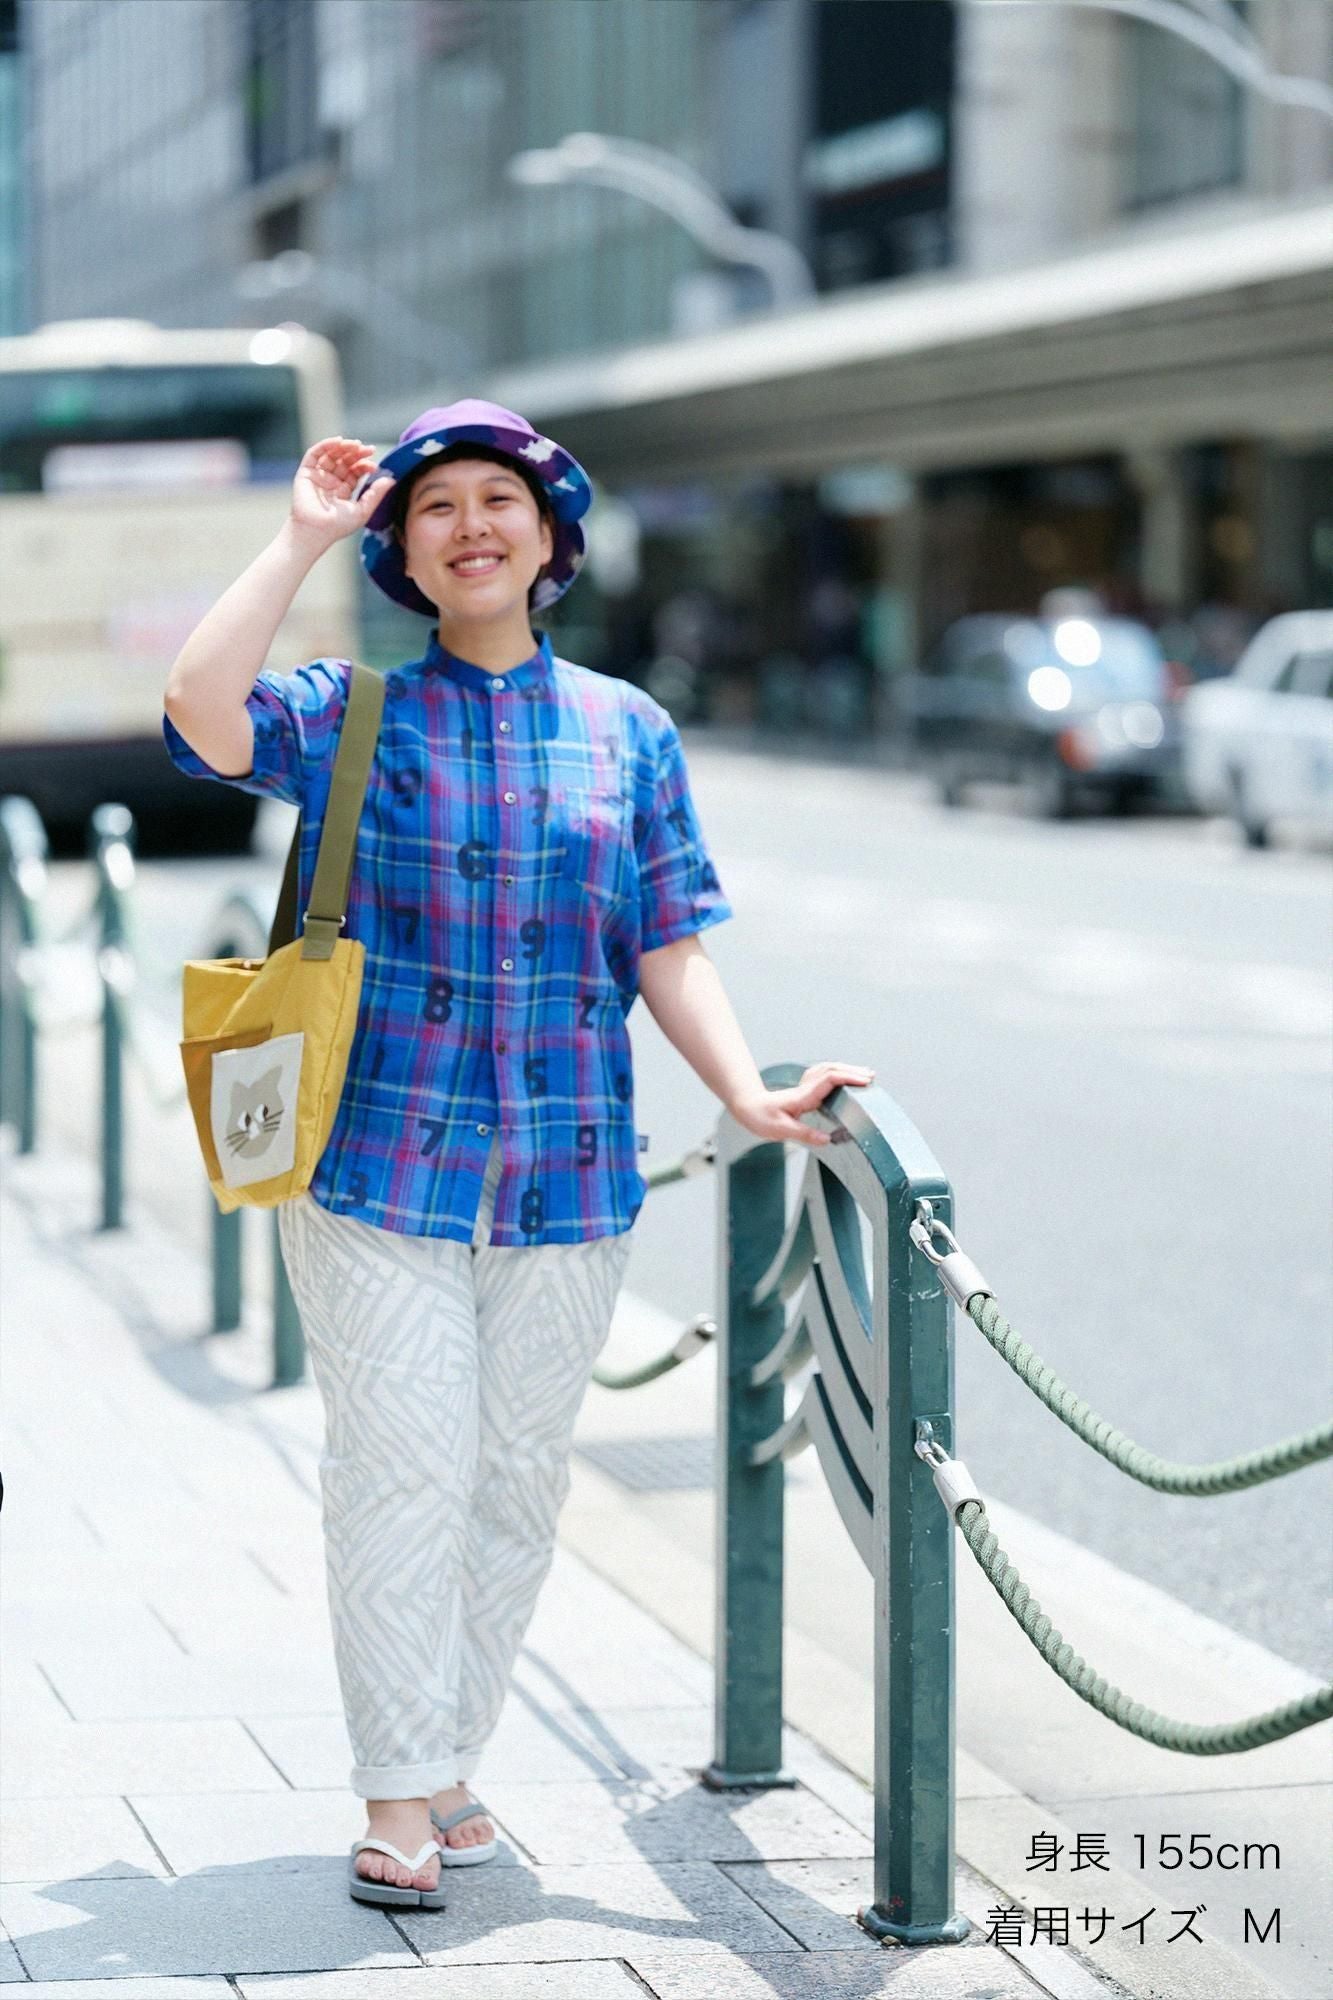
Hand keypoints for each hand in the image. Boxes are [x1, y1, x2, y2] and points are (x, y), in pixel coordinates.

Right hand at [290, 436, 392, 548]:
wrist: (316, 531)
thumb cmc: (338, 526)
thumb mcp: (363, 510)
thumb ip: (376, 494)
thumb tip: (392, 479)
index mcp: (344, 490)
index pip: (355, 471)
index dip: (364, 465)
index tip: (374, 465)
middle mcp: (331, 481)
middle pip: (345, 460)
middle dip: (356, 453)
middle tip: (367, 449)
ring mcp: (319, 475)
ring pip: (332, 454)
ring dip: (343, 447)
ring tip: (354, 444)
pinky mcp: (306, 472)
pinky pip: (315, 454)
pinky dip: (326, 445)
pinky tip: (338, 441)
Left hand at [728, 1063, 874, 1148]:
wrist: (747, 1106)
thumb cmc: (761, 1118)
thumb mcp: (781, 1131)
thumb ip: (804, 1134)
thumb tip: (827, 1140)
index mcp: (803, 1097)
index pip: (829, 1080)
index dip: (848, 1078)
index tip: (865, 1082)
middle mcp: (805, 1088)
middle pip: (832, 1070)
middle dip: (852, 1071)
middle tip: (871, 1077)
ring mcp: (804, 1087)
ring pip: (827, 1070)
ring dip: (846, 1069)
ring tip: (864, 1074)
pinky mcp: (803, 1090)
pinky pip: (823, 1075)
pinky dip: (836, 1072)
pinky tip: (843, 1077)